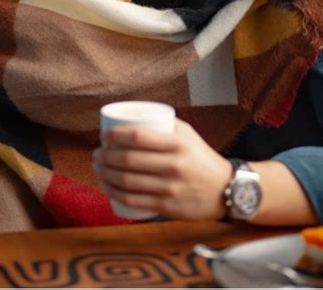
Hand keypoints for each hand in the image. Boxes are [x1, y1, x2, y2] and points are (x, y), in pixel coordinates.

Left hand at [93, 119, 231, 219]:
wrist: (225, 190)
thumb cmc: (200, 157)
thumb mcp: (187, 134)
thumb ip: (162, 123)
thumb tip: (131, 116)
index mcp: (177, 144)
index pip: (137, 137)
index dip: (114, 136)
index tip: (103, 136)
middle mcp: (173, 166)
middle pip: (128, 160)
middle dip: (105, 156)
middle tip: (96, 153)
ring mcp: (170, 188)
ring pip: (127, 182)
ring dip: (105, 174)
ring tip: (97, 168)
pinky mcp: (167, 206)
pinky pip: (134, 201)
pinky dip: (114, 193)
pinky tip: (105, 186)